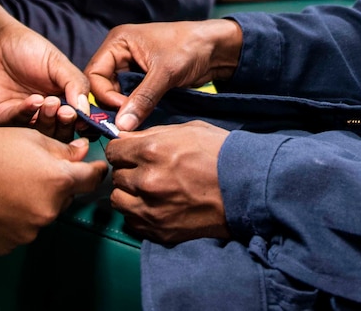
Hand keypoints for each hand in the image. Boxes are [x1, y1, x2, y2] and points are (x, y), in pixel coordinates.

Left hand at [0, 23, 88, 127]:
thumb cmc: (27, 47)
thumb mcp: (58, 62)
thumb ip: (75, 84)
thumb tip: (86, 110)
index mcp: (60, 99)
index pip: (76, 119)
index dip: (81, 121)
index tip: (83, 117)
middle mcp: (42, 112)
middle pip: (59, 131)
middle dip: (64, 124)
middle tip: (65, 112)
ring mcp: (22, 116)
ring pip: (38, 132)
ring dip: (47, 119)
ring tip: (49, 102)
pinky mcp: (2, 117)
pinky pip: (16, 123)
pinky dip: (27, 114)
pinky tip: (33, 100)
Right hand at [0, 125, 106, 254]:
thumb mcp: (32, 138)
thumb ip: (63, 150)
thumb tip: (83, 152)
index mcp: (58, 182)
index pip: (92, 180)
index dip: (93, 171)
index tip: (91, 169)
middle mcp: (47, 211)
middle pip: (64, 200)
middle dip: (55, 188)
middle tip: (32, 174)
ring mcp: (26, 232)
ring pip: (40, 218)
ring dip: (33, 206)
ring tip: (8, 189)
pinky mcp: (5, 246)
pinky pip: (18, 233)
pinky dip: (13, 222)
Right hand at [85, 19, 242, 131]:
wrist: (217, 48)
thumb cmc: (190, 47)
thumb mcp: (165, 73)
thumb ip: (142, 98)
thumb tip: (121, 125)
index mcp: (118, 42)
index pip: (94, 73)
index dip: (103, 94)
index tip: (121, 110)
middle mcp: (120, 53)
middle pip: (102, 85)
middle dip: (112, 103)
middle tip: (126, 121)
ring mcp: (132, 67)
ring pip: (116, 94)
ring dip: (124, 108)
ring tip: (135, 120)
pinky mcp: (144, 79)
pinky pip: (131, 97)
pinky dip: (135, 108)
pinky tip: (142, 117)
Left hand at [107, 121, 230, 244]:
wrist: (246, 188)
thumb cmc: (221, 154)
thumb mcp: (188, 130)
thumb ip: (152, 133)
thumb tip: (127, 137)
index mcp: (151, 150)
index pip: (114, 151)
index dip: (122, 150)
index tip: (130, 153)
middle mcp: (146, 180)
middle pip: (116, 176)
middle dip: (129, 171)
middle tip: (146, 171)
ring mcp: (151, 209)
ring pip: (119, 200)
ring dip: (130, 194)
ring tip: (148, 190)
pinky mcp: (158, 231)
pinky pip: (131, 222)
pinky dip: (138, 214)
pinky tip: (155, 206)